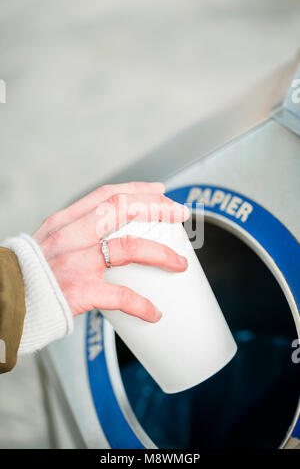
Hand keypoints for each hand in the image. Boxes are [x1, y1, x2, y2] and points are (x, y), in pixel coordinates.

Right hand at [33, 182, 189, 321]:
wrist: (6, 304)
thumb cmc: (30, 275)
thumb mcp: (49, 242)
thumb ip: (77, 234)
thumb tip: (111, 234)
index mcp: (64, 222)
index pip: (107, 194)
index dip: (138, 190)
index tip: (160, 191)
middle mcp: (70, 236)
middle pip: (122, 209)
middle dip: (157, 207)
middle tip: (180, 213)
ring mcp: (76, 263)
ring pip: (130, 247)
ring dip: (162, 253)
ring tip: (180, 263)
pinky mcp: (80, 292)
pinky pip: (121, 296)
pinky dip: (142, 304)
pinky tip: (154, 312)